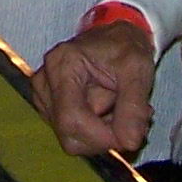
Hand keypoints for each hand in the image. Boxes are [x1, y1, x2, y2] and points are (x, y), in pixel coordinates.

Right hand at [30, 19, 155, 158]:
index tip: (129, 136)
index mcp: (62, 65)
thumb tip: (129, 143)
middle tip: (128, 116)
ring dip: (103, 133)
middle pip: (69, 135)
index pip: (71, 119)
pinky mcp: (50, 108)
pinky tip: (109, 111)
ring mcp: (45, 96)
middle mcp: (46, 82)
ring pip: (73, 139)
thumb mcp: (137, 70)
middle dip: (104, 135)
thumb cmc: (125, 47)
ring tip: (120, 107)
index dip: (101, 137)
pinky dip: (96, 131)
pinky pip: (74, 135)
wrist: (117, 38)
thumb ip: (134, 108)